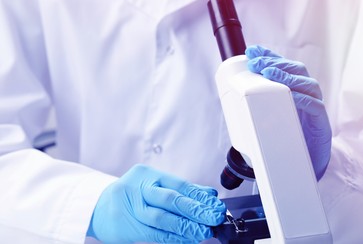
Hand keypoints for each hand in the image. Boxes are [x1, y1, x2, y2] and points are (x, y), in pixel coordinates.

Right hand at [87, 164, 225, 242]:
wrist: (97, 206)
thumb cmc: (131, 193)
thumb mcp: (154, 184)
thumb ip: (182, 189)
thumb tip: (209, 195)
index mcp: (146, 174)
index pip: (178, 185)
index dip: (199, 196)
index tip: (215, 205)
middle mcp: (138, 189)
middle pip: (170, 200)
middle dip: (195, 210)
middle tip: (213, 218)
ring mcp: (130, 208)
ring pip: (162, 219)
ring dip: (186, 227)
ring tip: (203, 231)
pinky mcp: (126, 228)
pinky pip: (154, 234)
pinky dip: (173, 238)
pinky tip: (187, 238)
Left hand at [245, 45, 330, 179]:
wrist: (303, 168)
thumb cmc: (284, 143)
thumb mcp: (267, 122)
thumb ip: (257, 109)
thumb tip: (231, 100)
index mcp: (293, 93)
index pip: (283, 68)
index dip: (269, 56)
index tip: (252, 51)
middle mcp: (306, 96)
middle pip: (296, 70)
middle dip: (275, 62)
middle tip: (255, 62)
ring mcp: (315, 108)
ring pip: (307, 83)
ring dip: (287, 75)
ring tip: (268, 72)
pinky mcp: (321, 123)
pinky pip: (315, 106)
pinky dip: (303, 99)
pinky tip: (290, 95)